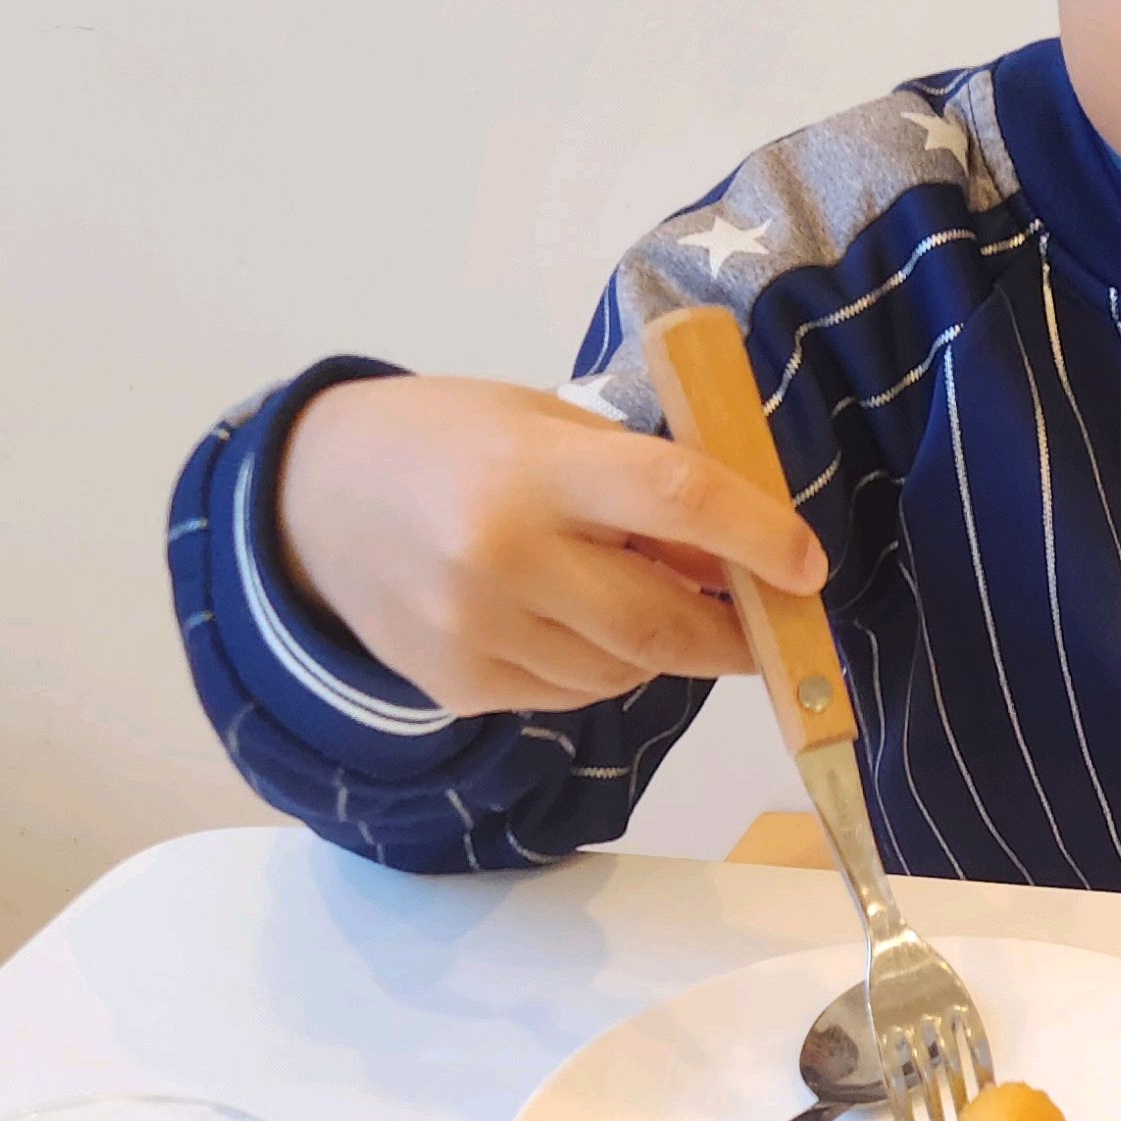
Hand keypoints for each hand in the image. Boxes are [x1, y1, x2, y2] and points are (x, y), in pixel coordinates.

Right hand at [273, 375, 829, 713]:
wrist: (313, 499)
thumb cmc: (450, 444)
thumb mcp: (545, 426)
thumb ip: (640, 486)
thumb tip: (741, 559)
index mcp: (533, 469)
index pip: (678, 500)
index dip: (760, 537)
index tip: (807, 566)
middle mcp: (503, 556)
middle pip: (663, 621)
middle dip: (736, 632)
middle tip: (768, 623)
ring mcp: (478, 631)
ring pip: (627, 672)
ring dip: (665, 648)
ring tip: (639, 596)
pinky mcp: (462, 686)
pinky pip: (573, 694)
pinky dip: (602, 667)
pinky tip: (571, 621)